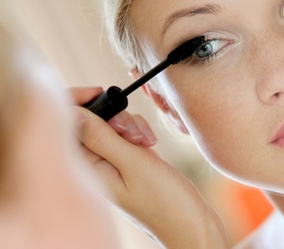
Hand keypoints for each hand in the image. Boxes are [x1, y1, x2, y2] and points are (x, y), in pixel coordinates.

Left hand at [69, 87, 228, 248]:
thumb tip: (72, 112)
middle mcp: (94, 164)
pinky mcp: (126, 159)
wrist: (189, 219)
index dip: (78, 101)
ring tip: (145, 143)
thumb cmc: (164, 201)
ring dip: (130, 125)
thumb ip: (101, 137)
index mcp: (86, 169)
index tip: (100, 93)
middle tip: (130, 131)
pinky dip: (138, 132)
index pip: (64, 124)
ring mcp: (111, 161)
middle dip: (113, 116)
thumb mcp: (133, 163)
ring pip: (111, 123)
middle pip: (90, 119)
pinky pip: (125, 133)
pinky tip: (149, 145)